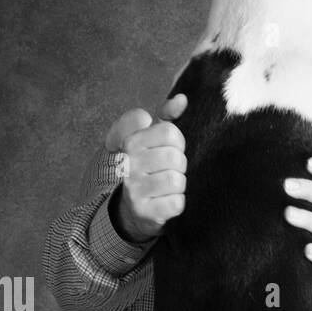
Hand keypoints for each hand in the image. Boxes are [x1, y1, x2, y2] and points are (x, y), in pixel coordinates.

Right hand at [104, 94, 187, 244]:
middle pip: (176, 157)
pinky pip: (176, 203)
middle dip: (180, 165)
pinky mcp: (143, 211)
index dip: (177, 142)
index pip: (170, 132)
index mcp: (131, 141)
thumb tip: (182, 99)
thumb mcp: (153, 138)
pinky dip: (177, 203)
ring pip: (176, 180)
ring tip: (168, 186)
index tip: (169, 148)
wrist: (135, 208)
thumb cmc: (150, 166)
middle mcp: (128, 163)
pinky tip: (167, 201)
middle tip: (170, 170)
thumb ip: (167, 116)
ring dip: (179, 185)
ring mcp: (134, 188)